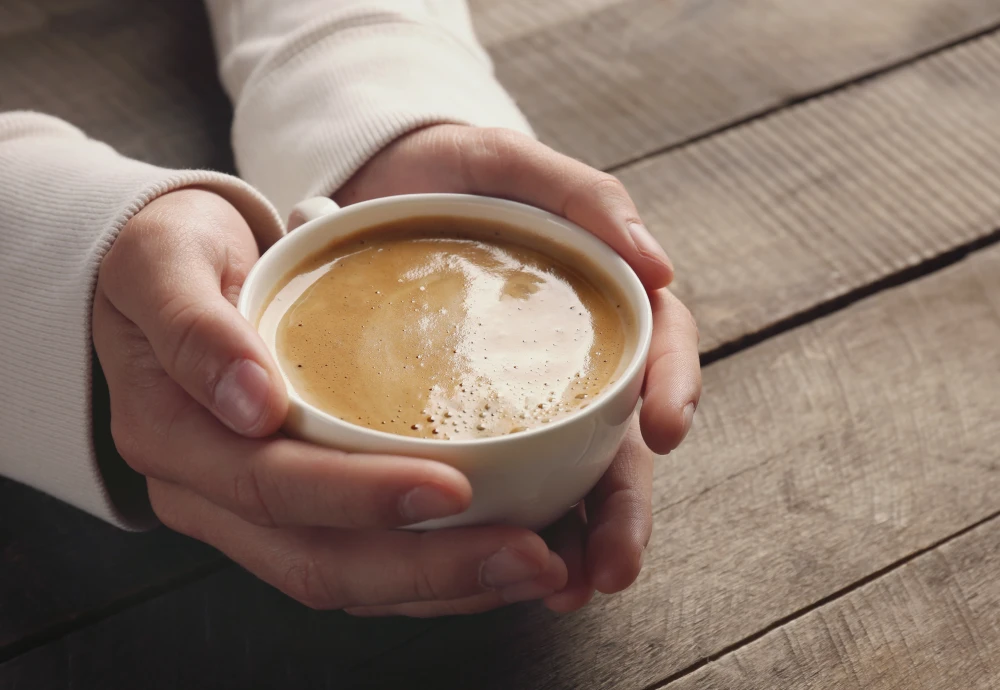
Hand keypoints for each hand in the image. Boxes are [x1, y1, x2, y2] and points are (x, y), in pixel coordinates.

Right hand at [93, 189, 567, 611]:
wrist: (160, 278)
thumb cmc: (168, 260)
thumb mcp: (162, 263)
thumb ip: (194, 327)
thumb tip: (252, 401)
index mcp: (176, 438)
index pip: (273, 487)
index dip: (362, 498)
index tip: (455, 488)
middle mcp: (210, 494)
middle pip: (319, 560)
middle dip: (428, 568)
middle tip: (528, 555)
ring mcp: (250, 514)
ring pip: (347, 579)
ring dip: (443, 585)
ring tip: (536, 566)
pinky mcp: (290, 513)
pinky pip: (361, 563)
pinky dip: (430, 574)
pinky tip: (495, 557)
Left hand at [335, 126, 701, 614]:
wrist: (373, 191)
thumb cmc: (454, 173)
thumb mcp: (511, 162)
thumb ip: (582, 194)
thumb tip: (659, 262)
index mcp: (599, 299)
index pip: (658, 347)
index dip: (672, 388)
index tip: (662, 431)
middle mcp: (571, 357)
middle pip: (618, 440)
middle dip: (625, 508)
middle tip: (614, 563)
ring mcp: (525, 394)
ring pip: (570, 478)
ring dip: (578, 540)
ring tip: (568, 589)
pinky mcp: (473, 418)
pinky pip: (505, 479)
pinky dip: (513, 528)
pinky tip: (506, 569)